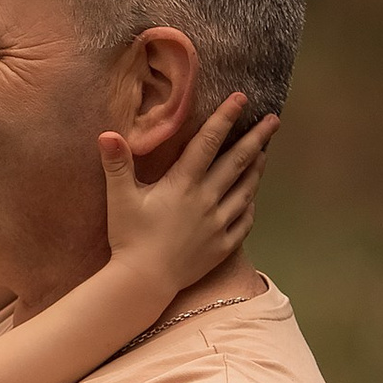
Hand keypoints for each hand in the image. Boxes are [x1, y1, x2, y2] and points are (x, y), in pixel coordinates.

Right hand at [102, 91, 276, 302]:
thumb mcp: (119, 198)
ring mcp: (218, 224)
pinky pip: (244, 222)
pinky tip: (251, 199)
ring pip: (245, 190)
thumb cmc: (129, 238)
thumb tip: (107, 133)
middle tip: (274, 120)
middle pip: (237, 162)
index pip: (208, 143)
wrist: (143, 282)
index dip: (225, 118)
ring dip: (256, 168)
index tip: (242, 99)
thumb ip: (117, 164)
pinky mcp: (222, 246)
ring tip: (264, 152)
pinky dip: (250, 206)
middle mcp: (207, 200)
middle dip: (257, 138)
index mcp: (184, 184)